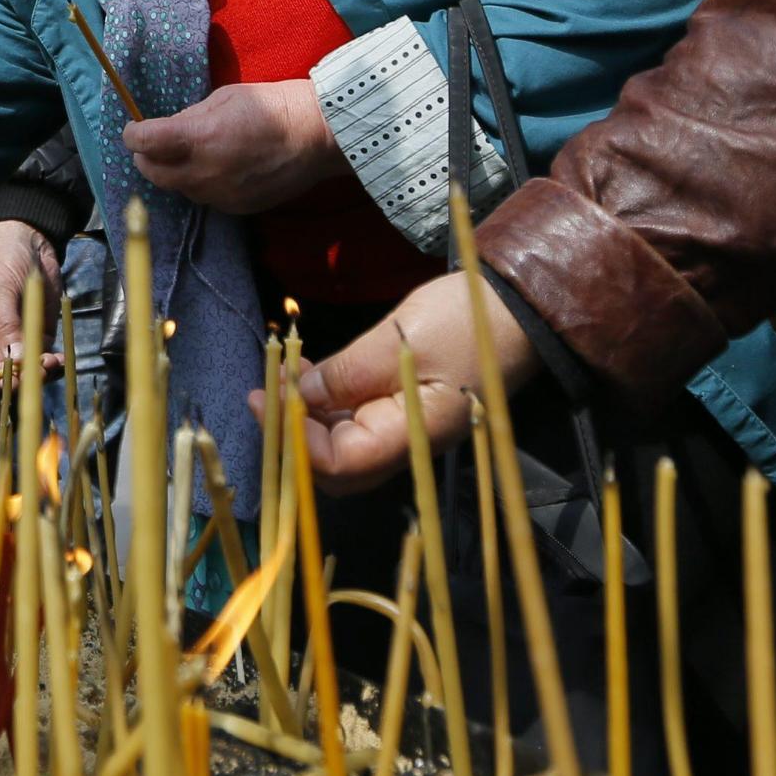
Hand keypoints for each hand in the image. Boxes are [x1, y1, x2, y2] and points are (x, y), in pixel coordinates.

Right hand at [0, 218, 62, 380]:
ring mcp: (13, 340)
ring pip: (22, 368)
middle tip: (37, 372)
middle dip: (18, 376)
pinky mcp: (36, 336)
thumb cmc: (3, 261)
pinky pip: (41, 356)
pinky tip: (59, 358)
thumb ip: (6, 325)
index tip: (8, 381)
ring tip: (51, 362)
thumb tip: (14, 359)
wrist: (31, 241)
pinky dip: (51, 361)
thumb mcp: (1, 290)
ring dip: (37, 371)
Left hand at [124, 79, 342, 214]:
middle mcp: (204, 172)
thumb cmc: (270, 106)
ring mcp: (220, 195)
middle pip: (153, 174)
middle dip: (146, 158)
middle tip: (152, 146)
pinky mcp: (236, 208)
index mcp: (198, 137)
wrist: (315, 136)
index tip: (134, 130)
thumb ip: (190, 118)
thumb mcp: (222, 98)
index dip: (133, 135)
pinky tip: (217, 168)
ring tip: (190, 155)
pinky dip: (202, 184)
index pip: (143, 143)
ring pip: (179, 189)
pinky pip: (206, 198)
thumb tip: (168, 130)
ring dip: (175, 173)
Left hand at [263, 271, 537, 493]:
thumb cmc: (463, 322)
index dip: (296, 439)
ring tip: (276, 376)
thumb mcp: (398, 340)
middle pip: (336, 465)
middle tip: (261, 394)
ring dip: (305, 416)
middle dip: (292, 434)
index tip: (266, 400)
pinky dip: (325, 401)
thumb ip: (346, 372)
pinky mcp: (402, 408)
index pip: (339, 464)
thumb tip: (297, 394)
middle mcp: (405, 444)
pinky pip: (355, 419)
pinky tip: (303, 372)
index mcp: (411, 437)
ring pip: (341, 442)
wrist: (515, 310)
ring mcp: (404, 429)